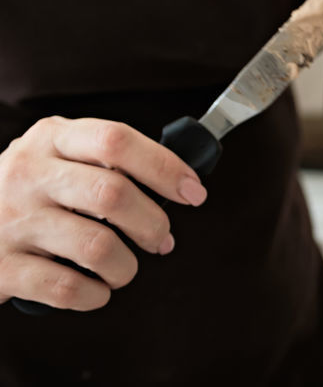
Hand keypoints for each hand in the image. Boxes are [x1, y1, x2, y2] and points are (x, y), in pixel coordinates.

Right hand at [0, 117, 205, 310]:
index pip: (116, 140)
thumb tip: (181, 182)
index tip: (193, 192)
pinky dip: (95, 295)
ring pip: (97, 246)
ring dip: (127, 267)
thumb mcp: (60, 156)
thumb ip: (110, 160)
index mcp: (52, 138)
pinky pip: (68, 287)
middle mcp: (28, 174)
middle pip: (113, 194)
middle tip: (161, 239)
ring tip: (123, 269)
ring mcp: (11, 220)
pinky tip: (95, 289)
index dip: (165, 167)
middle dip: (153, 224)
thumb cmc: (31, 191)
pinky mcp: (2, 267)